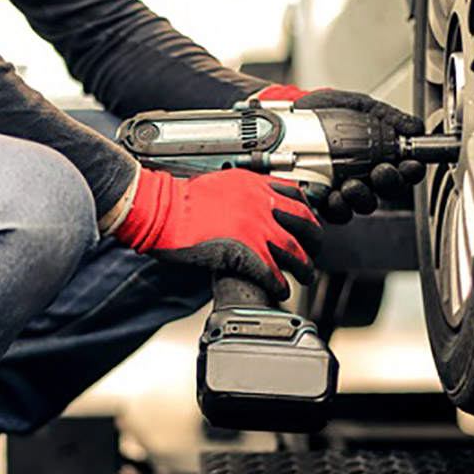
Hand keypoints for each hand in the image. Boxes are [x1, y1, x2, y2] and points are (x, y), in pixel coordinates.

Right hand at [113, 167, 321, 300]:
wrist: (160, 209)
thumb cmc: (179, 198)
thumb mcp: (219, 184)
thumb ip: (242, 193)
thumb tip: (249, 206)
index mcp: (254, 185)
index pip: (296, 196)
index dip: (307, 214)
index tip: (308, 224)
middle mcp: (260, 204)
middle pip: (304, 224)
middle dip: (313, 242)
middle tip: (312, 252)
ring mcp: (255, 229)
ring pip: (294, 251)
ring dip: (303, 267)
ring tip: (304, 276)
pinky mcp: (244, 253)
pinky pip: (273, 272)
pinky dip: (280, 283)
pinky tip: (281, 289)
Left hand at [257, 85, 427, 222]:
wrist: (292, 112)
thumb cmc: (328, 110)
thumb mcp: (361, 106)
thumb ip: (388, 116)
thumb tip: (415, 126)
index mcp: (381, 155)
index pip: (405, 169)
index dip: (411, 170)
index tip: (410, 164)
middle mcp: (366, 176)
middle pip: (387, 191)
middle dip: (388, 183)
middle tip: (381, 171)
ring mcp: (345, 189)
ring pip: (363, 204)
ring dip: (361, 197)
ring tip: (351, 185)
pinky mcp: (322, 198)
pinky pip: (334, 211)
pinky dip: (336, 207)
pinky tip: (332, 195)